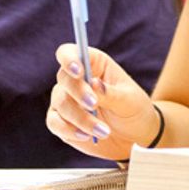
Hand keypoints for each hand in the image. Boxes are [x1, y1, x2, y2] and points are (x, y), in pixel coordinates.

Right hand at [46, 44, 161, 161]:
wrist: (133, 137)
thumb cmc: (133, 109)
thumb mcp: (129, 99)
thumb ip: (111, 93)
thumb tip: (94, 84)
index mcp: (93, 63)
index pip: (70, 53)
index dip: (70, 59)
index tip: (79, 71)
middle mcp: (75, 79)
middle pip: (64, 78)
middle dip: (78, 92)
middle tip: (94, 104)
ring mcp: (66, 99)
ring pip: (61, 103)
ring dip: (80, 118)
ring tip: (103, 130)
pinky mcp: (61, 120)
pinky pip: (55, 122)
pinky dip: (69, 130)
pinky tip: (86, 135)